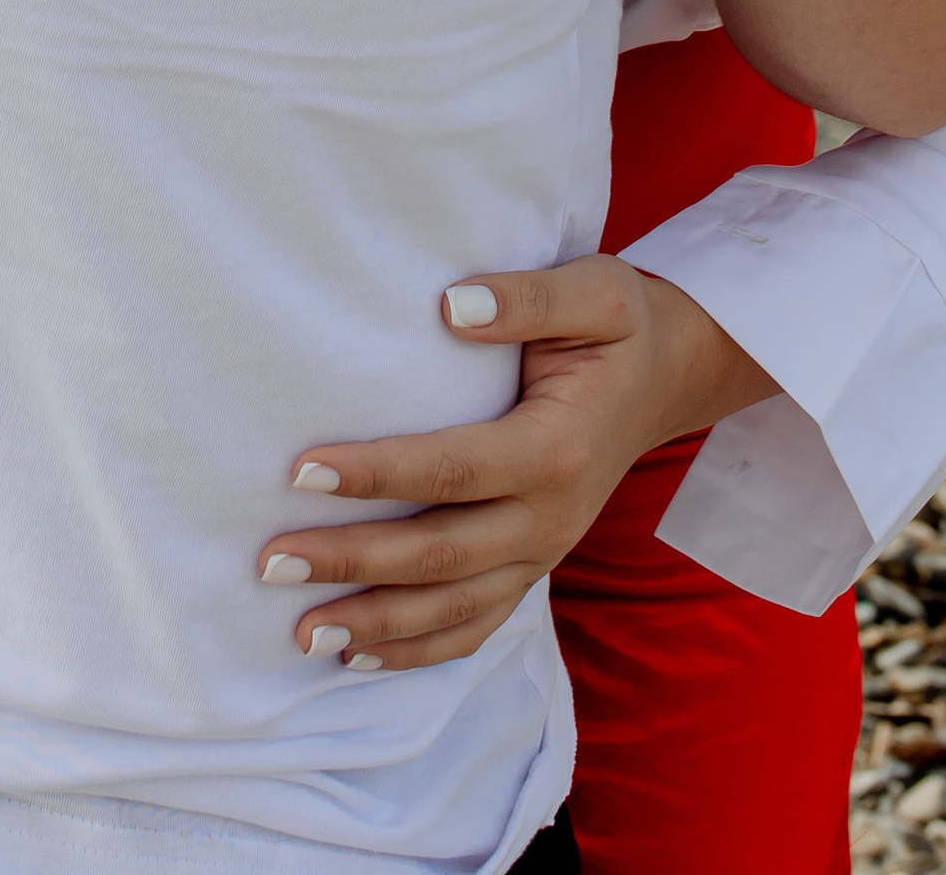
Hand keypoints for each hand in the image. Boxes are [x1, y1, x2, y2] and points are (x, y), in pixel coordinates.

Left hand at [254, 256, 775, 674]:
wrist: (673, 374)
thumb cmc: (622, 325)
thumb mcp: (594, 290)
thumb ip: (526, 298)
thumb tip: (452, 305)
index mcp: (556, 449)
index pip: (451, 470)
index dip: (377, 473)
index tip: (302, 470)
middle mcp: (549, 517)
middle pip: (439, 555)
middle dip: (352, 563)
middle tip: (271, 561)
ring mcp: (543, 552)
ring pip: (452, 608)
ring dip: (375, 624)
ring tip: (299, 632)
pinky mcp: (534, 568)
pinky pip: (476, 627)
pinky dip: (418, 651)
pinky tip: (358, 655)